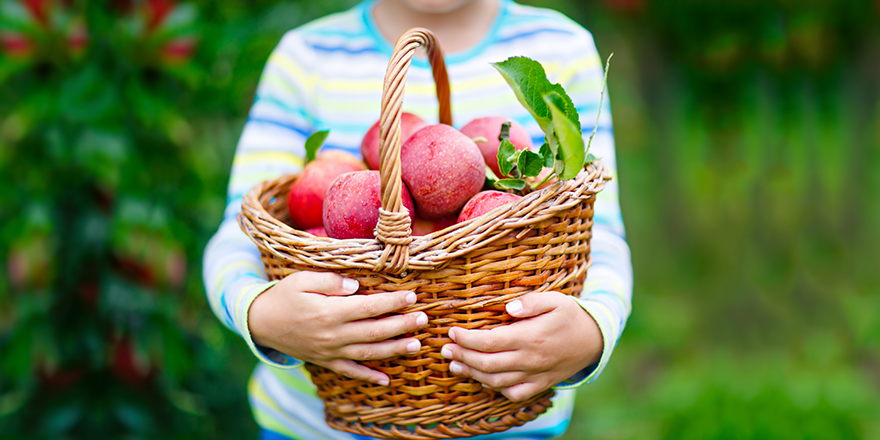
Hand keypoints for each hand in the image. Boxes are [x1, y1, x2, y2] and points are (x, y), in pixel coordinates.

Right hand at [248, 271, 427, 384]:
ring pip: (368, 353)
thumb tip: (357, 286)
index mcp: (329, 311)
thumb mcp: (302, 279)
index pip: (368, 307)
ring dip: (394, 349)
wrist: (260, 322)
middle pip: (374, 331)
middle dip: (402, 325)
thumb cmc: (284, 295)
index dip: (392, 302)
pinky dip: (368, 376)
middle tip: (424, 318)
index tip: (412, 295)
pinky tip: (386, 379)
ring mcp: (330, 351)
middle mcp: (332, 334)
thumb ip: (330, 281)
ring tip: (416, 344)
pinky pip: (350, 372)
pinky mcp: (325, 361)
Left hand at [440, 291, 602, 401]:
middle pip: (487, 363)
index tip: (452, 332)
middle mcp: (531, 359)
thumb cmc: (571, 315)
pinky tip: (483, 378)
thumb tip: (507, 308)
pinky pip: (513, 393)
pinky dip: (495, 388)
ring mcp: (535, 375)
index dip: (467, 339)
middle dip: (462, 356)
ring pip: (497, 381)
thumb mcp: (555, 300)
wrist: (595, 340)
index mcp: (531, 337)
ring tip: (455, 364)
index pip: (490, 341)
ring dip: (472, 374)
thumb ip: (530, 302)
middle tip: (446, 349)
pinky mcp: (540, 384)